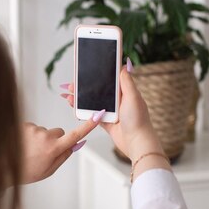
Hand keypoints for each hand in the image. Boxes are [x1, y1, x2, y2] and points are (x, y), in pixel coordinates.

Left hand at [20, 117, 101, 183]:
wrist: (1, 166)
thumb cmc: (25, 171)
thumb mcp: (48, 170)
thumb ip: (63, 156)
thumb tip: (74, 145)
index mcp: (53, 149)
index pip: (75, 135)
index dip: (88, 125)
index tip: (97, 116)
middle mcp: (45, 136)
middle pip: (59, 132)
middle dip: (55, 140)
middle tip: (42, 152)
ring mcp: (33, 129)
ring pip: (44, 131)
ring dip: (39, 139)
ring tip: (28, 151)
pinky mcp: (24, 125)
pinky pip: (32, 128)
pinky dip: (29, 135)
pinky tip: (22, 145)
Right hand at [60, 59, 169, 173]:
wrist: (136, 143)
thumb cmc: (138, 120)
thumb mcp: (133, 97)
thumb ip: (126, 82)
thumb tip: (122, 66)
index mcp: (125, 92)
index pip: (109, 79)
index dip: (97, 74)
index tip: (86, 70)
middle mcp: (118, 100)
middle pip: (97, 90)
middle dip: (84, 87)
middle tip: (72, 84)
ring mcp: (111, 111)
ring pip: (92, 101)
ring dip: (80, 98)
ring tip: (69, 95)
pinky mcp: (106, 122)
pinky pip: (92, 114)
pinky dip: (82, 110)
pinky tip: (74, 106)